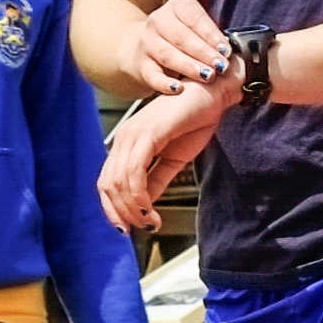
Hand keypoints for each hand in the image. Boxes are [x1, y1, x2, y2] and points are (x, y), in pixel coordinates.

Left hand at [96, 79, 232, 230]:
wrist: (215, 94)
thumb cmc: (196, 120)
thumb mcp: (173, 159)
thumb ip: (156, 181)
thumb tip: (143, 207)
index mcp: (128, 142)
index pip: (107, 181)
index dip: (112, 208)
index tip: (127, 228)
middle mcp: (125, 137)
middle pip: (108, 184)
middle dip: (122, 212)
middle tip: (142, 228)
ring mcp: (134, 133)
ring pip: (120, 180)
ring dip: (132, 208)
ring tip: (150, 222)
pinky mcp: (149, 132)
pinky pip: (135, 170)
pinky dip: (139, 195)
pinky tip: (150, 209)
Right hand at [116, 0, 234, 99]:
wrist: (148, 49)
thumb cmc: (182, 39)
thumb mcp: (196, 28)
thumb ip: (212, 36)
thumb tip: (231, 52)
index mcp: (177, 6)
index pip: (194, 18)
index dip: (210, 34)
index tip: (225, 50)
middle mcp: (158, 20)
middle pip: (181, 36)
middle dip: (204, 53)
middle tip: (221, 66)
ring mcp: (147, 42)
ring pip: (167, 54)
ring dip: (189, 66)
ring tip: (207, 76)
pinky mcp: (141, 64)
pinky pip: (152, 74)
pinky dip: (164, 83)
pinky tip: (178, 89)